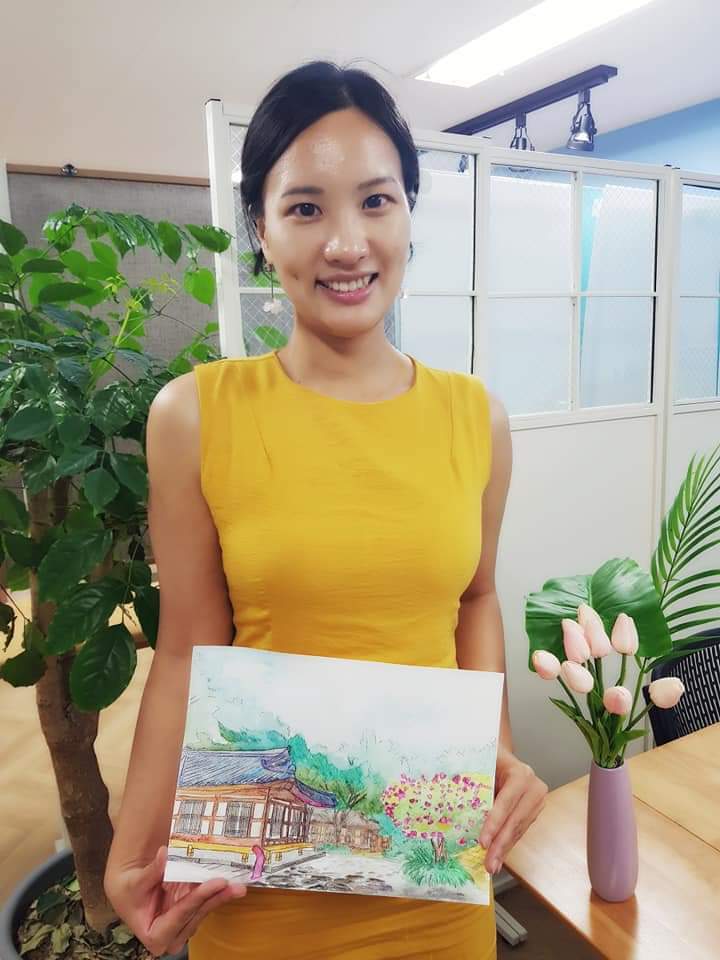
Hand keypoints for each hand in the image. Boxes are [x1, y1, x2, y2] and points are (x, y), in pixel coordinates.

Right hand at [105, 845, 246, 956]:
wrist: (129, 891)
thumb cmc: (130, 890)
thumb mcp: (136, 882)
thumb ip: (152, 871)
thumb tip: (164, 853)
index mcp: (155, 935)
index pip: (181, 915)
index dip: (199, 898)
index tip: (217, 883)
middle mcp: (171, 936)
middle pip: (197, 914)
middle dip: (216, 898)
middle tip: (236, 885)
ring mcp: (182, 927)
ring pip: (204, 910)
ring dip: (220, 896)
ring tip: (237, 883)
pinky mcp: (190, 916)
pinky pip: (205, 903)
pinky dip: (215, 892)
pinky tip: (228, 882)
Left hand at [479, 748, 547, 875]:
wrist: (502, 756)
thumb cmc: (488, 758)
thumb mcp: (482, 764)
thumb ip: (474, 781)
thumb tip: (454, 804)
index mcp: (521, 773)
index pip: (506, 802)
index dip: (494, 823)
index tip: (483, 842)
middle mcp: (534, 787)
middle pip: (514, 820)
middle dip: (500, 844)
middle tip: (488, 863)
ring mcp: (537, 800)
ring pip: (518, 829)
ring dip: (504, 849)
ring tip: (492, 865)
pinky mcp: (534, 811)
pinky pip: (519, 830)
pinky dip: (508, 844)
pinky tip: (499, 857)